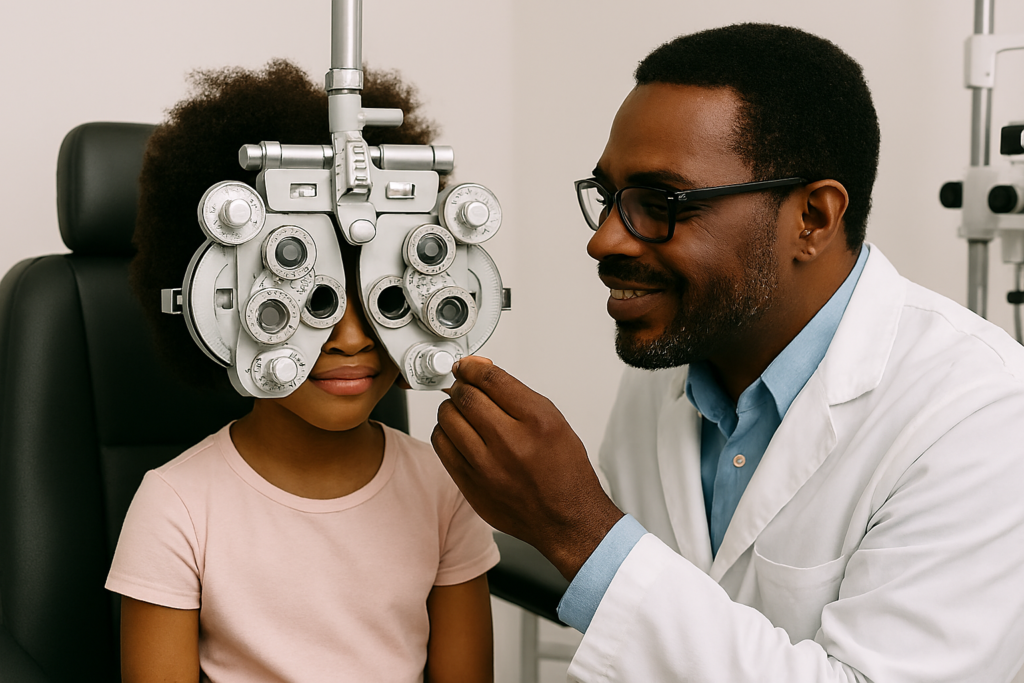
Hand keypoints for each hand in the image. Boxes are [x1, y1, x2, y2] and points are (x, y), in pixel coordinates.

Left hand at [432, 357, 623, 579]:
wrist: (564, 519)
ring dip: (451, 409)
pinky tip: (458, 435)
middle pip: (465, 396)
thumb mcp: (553, 421)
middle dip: (461, 386)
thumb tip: (480, 372)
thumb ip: (515, 395)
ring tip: (463, 413)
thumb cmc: (563, 470)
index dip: (472, 367)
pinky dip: (445, 433)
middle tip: (465, 388)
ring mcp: (487, 466)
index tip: (468, 366)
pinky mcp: (469, 484)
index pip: (490, 379)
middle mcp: (511, 443)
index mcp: (537, 421)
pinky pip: (440, 445)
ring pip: (447, 418)